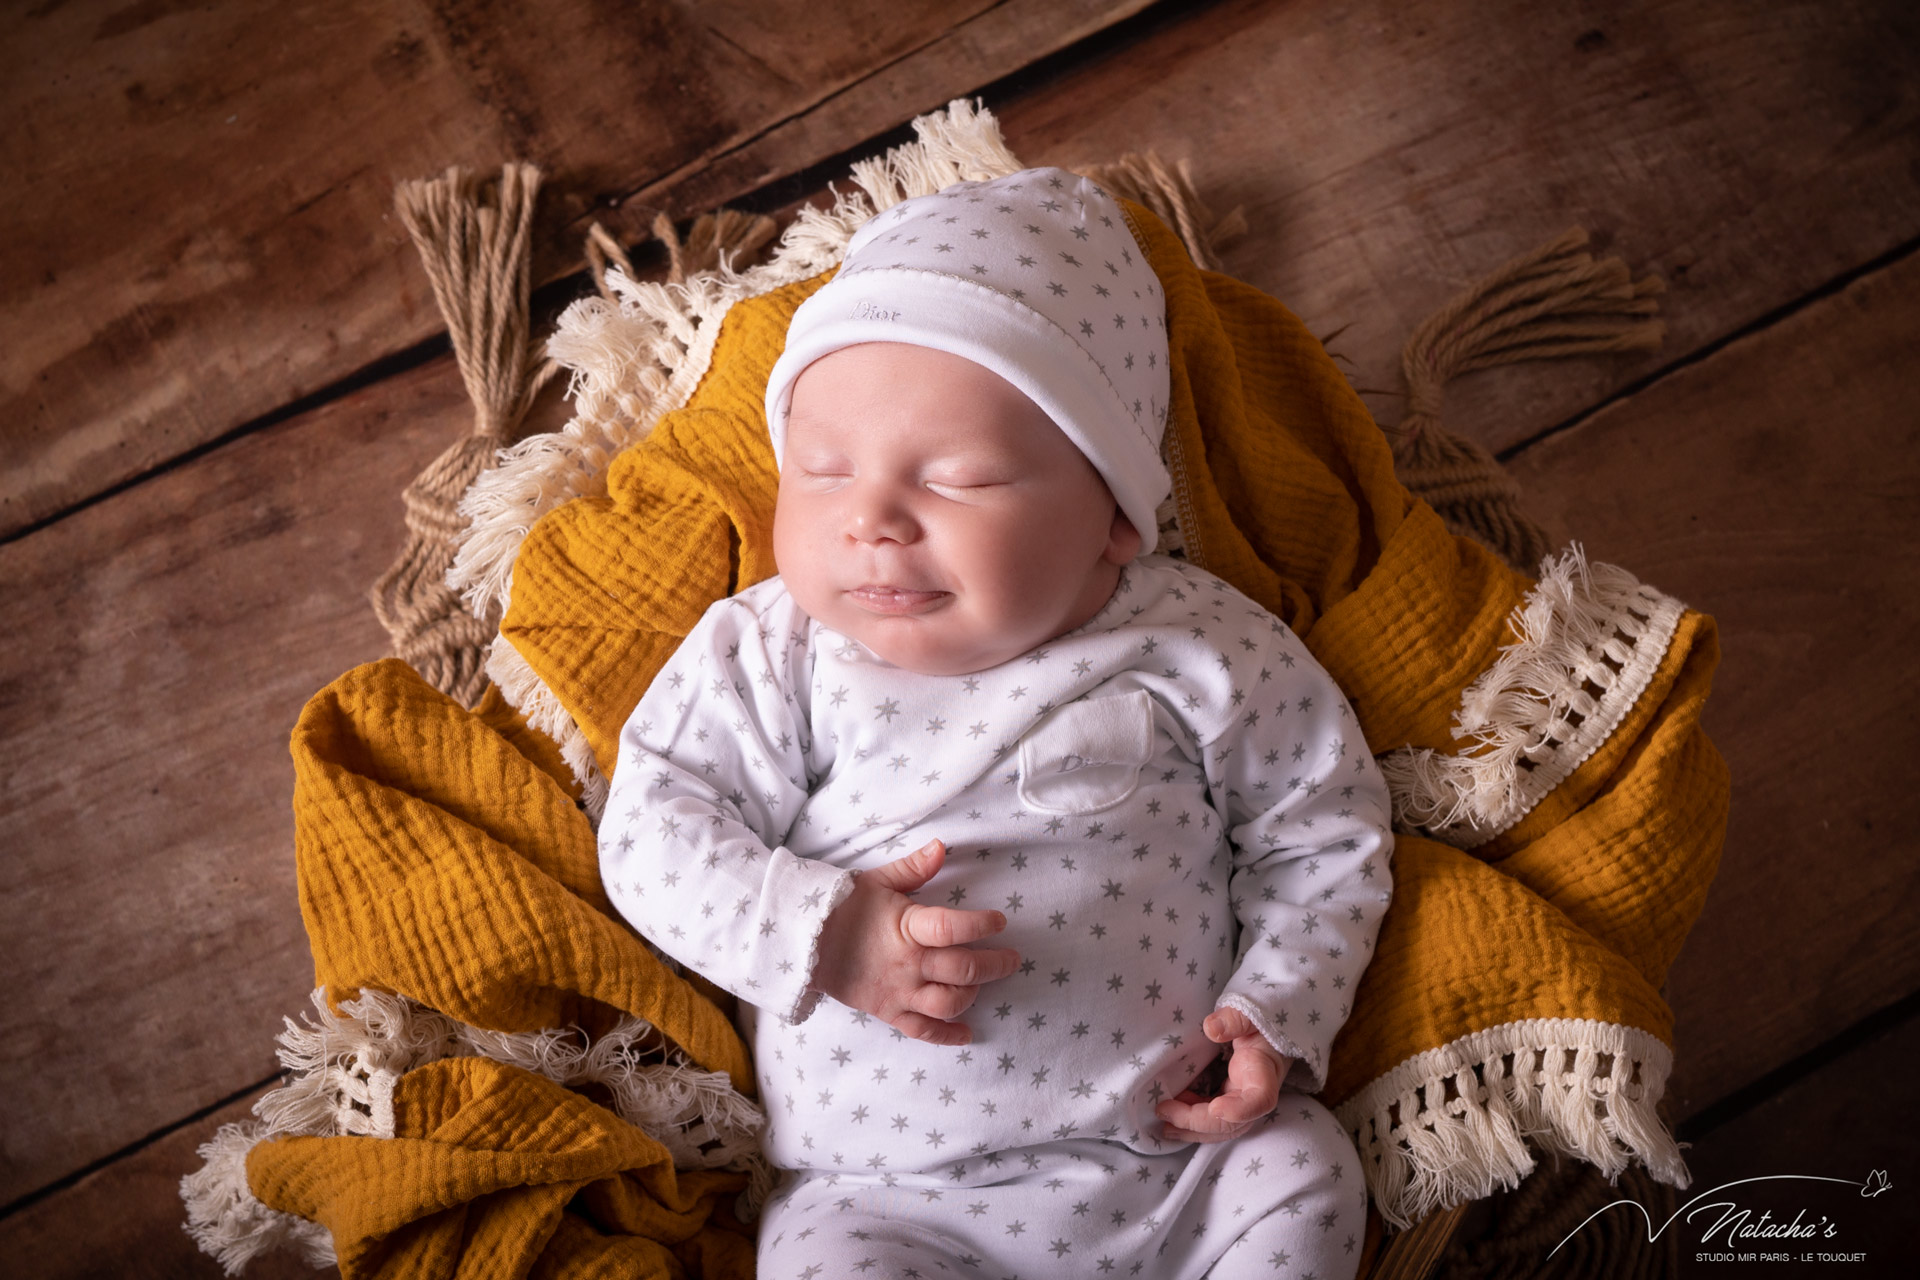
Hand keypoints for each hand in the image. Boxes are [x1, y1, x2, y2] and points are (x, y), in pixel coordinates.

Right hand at [808, 839, 1020, 1045]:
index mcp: (906, 928)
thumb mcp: (877, 881)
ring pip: (948, 1003)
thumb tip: (942, 846)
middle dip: (996, 965)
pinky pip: (923, 1031)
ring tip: (982, 983)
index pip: (952, 928)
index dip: (981, 925)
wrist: (803, 942)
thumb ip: (914, 868)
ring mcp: (899, 992)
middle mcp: (907, 964)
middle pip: (962, 970)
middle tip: (1013, 959)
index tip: (999, 921)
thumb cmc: (842, 907)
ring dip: (973, 995)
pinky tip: (968, 1033)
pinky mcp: (889, 1013)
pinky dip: (947, 1035)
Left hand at [1154, 1006, 1290, 1142]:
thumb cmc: (1257, 1022)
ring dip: (1190, 1129)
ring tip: (1163, 1122)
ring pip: (1220, 1127)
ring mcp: (1241, 1100)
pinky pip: (1211, 1118)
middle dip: (1197, 1123)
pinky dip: (1190, 1118)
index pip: (1260, 1100)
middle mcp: (1254, 1094)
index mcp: (1263, 1072)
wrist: (1263, 1031)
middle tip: (1164, 1111)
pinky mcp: (1229, 1100)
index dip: (1239, 1111)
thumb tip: (1211, 1029)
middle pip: (1233, 1123)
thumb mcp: (1250, 1014)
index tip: (1215, 1108)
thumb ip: (1235, 1019)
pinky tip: (1171, 1109)